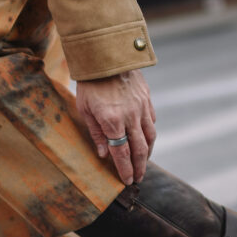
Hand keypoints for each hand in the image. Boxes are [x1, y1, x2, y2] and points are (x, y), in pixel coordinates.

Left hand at [76, 70, 156, 184]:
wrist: (105, 55)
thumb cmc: (90, 83)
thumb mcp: (85, 109)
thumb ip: (96, 134)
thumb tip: (105, 155)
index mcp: (112, 121)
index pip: (122, 153)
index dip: (125, 170)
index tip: (127, 181)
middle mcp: (130, 116)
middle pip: (139, 149)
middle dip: (139, 167)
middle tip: (138, 179)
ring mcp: (141, 107)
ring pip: (150, 137)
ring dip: (147, 154)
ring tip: (143, 164)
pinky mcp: (146, 99)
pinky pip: (151, 121)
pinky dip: (149, 134)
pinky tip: (145, 140)